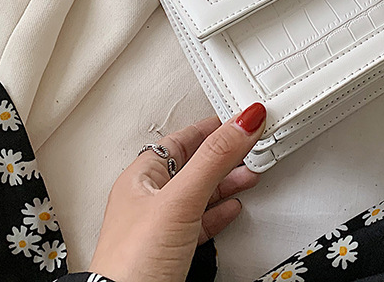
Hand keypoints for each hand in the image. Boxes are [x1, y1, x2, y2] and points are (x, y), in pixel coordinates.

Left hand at [89, 103, 266, 281]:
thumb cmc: (132, 264)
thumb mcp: (180, 199)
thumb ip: (214, 159)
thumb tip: (243, 121)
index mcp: (141, 177)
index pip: (180, 139)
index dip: (210, 127)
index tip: (238, 119)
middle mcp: (148, 200)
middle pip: (193, 165)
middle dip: (224, 155)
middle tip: (250, 145)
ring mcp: (159, 227)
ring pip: (200, 193)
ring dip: (227, 182)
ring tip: (251, 173)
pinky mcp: (171, 252)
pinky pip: (200, 222)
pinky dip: (220, 212)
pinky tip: (233, 209)